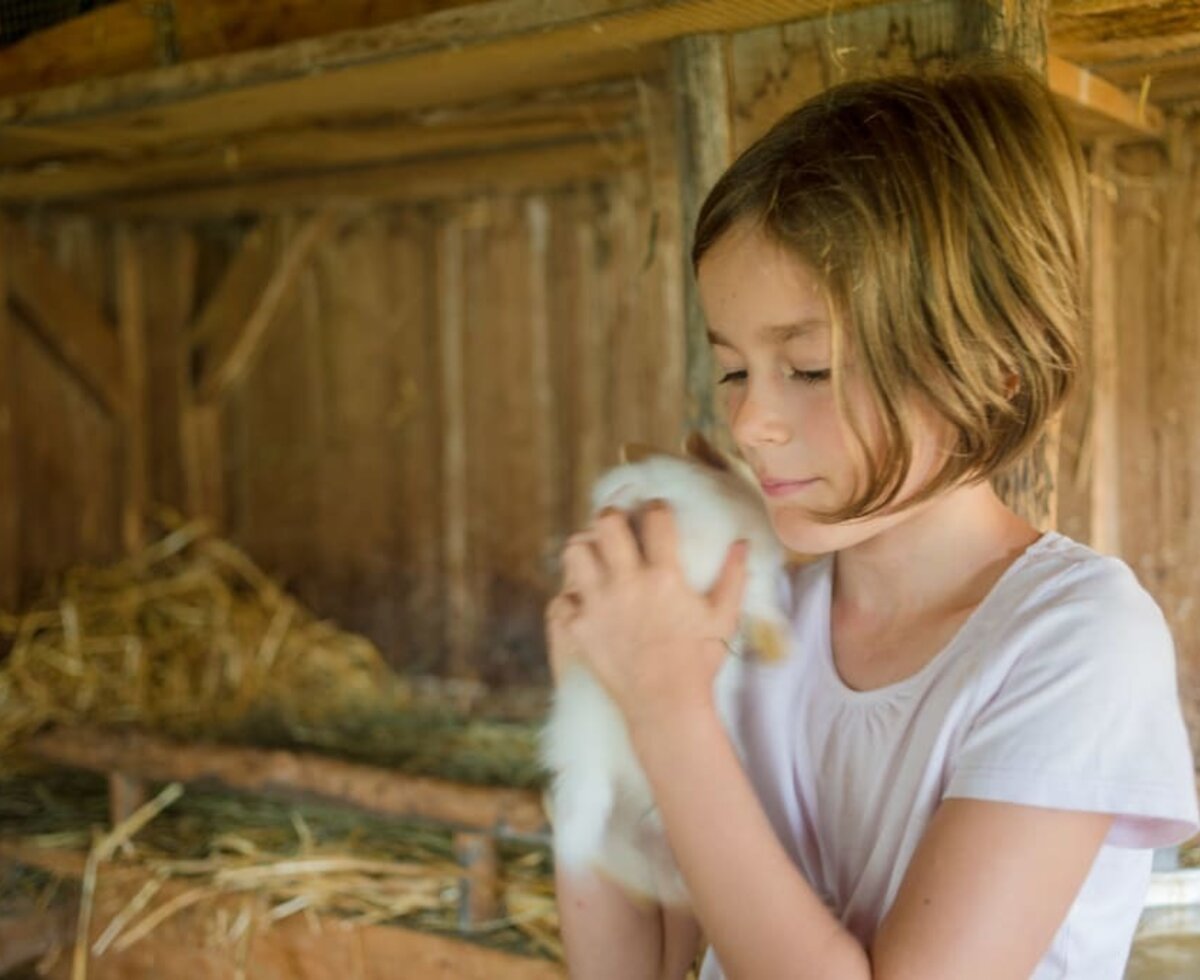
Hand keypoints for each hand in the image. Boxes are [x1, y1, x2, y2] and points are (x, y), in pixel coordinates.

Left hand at [547, 501, 747, 731]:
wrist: (665, 705)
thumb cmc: (699, 661)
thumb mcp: (723, 618)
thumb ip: (734, 576)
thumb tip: (742, 543)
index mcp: (664, 575)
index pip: (655, 517)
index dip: (655, 507)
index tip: (656, 513)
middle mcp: (627, 582)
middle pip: (606, 522)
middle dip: (612, 518)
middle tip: (619, 528)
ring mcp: (599, 603)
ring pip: (575, 551)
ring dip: (585, 550)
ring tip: (597, 559)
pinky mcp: (580, 627)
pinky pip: (563, 598)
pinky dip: (572, 599)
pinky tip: (586, 603)